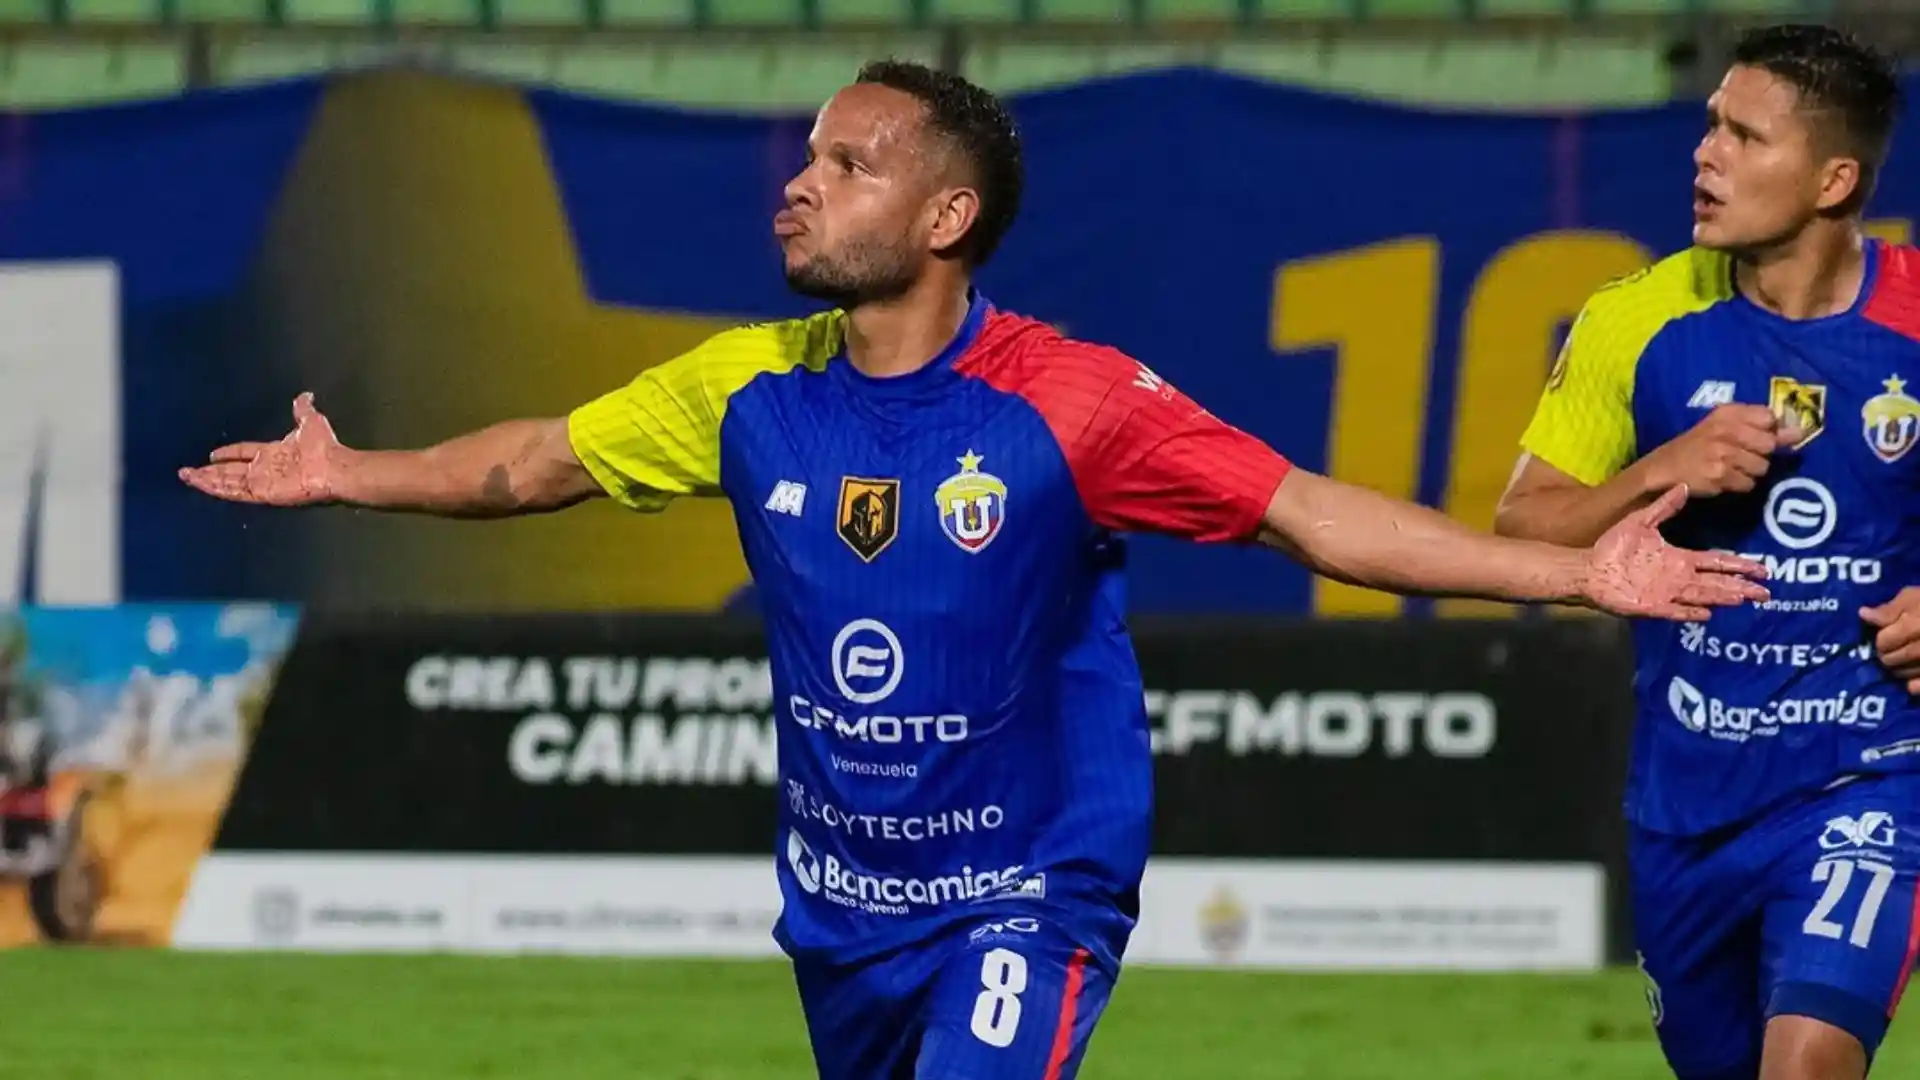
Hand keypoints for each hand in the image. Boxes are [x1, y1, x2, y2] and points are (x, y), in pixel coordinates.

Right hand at [178, 393, 342, 506]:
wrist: (334, 467)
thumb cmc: (324, 447)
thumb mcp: (311, 422)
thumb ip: (302, 410)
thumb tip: (305, 395)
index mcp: (272, 453)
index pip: (244, 453)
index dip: (229, 453)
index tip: (213, 454)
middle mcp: (264, 469)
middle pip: (230, 471)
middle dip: (208, 471)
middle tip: (187, 471)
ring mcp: (261, 482)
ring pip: (227, 481)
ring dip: (206, 480)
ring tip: (186, 477)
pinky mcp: (261, 493)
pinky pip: (234, 491)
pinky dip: (216, 488)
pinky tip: (201, 484)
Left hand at [1583, 485, 1769, 619]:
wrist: (1587, 568)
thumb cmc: (1613, 547)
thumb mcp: (1640, 522)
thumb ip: (1664, 507)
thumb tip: (1683, 485)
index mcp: (1679, 558)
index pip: (1716, 561)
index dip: (1739, 565)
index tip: (1763, 568)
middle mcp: (1678, 578)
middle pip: (1716, 583)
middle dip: (1741, 587)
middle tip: (1766, 592)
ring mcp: (1666, 594)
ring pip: (1701, 596)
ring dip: (1721, 597)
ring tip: (1743, 598)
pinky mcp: (1651, 606)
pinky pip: (1674, 611)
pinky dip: (1689, 612)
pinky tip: (1706, 613)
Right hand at [1641, 404, 1803, 496]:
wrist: (1661, 470)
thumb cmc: (1695, 447)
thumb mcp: (1721, 427)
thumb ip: (1759, 427)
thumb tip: (1799, 433)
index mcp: (1726, 413)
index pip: (1768, 417)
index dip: (1768, 431)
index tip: (1756, 440)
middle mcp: (1725, 429)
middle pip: (1769, 444)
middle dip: (1759, 455)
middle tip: (1740, 457)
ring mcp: (1722, 453)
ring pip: (1761, 466)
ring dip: (1749, 472)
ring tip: (1729, 469)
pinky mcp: (1720, 475)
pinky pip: (1748, 484)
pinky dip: (1739, 485)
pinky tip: (1723, 480)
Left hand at [1861, 589, 1919, 694]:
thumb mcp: (1913, 597)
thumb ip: (1889, 609)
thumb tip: (1864, 614)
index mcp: (1914, 627)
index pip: (1883, 642)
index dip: (1881, 638)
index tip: (1885, 635)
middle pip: (1890, 659)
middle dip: (1886, 654)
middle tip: (1890, 650)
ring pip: (1904, 674)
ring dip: (1898, 669)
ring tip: (1902, 660)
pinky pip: (1919, 686)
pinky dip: (1914, 685)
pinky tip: (1910, 683)